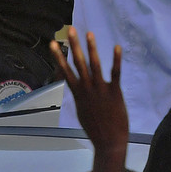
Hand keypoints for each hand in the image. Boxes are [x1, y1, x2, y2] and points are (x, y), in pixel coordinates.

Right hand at [49, 28, 126, 154]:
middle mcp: (87, 88)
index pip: (66, 71)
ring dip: (91, 48)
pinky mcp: (115, 91)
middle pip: (78, 63)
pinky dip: (116, 59)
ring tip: (89, 33)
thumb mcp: (82, 112)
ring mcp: (101, 89)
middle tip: (70, 29)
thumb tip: (77, 88)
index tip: (53, 43)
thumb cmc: (96, 128)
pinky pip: (115, 73)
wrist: (110, 142)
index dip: (59, 56)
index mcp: (78, 93)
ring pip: (95, 65)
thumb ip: (80, 97)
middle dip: (74, 45)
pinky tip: (117, 47)